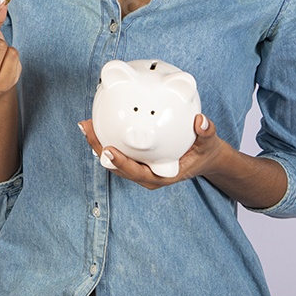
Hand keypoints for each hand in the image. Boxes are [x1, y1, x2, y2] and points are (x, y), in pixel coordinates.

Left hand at [77, 114, 228, 189]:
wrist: (202, 157)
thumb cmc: (203, 152)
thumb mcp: (209, 143)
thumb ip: (206, 132)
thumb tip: (202, 120)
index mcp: (162, 175)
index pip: (137, 172)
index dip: (121, 164)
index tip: (108, 151)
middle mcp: (147, 175)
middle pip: (117, 166)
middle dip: (100, 150)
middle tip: (88, 129)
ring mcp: (140, 168)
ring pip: (112, 159)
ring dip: (98, 143)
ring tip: (86, 124)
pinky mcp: (135, 159)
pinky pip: (117, 149)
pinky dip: (106, 137)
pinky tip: (96, 121)